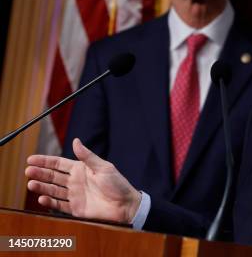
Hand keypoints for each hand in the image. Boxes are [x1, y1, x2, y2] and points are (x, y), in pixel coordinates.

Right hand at [25, 138, 140, 223]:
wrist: (126, 205)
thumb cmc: (117, 184)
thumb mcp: (103, 167)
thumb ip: (87, 156)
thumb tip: (76, 141)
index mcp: (81, 169)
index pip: (59, 164)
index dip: (45, 161)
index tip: (31, 159)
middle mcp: (75, 181)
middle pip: (53, 176)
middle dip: (40, 173)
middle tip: (28, 171)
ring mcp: (74, 195)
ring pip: (53, 190)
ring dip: (41, 187)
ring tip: (31, 184)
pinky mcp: (75, 209)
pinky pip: (59, 205)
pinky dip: (49, 203)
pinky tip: (42, 199)